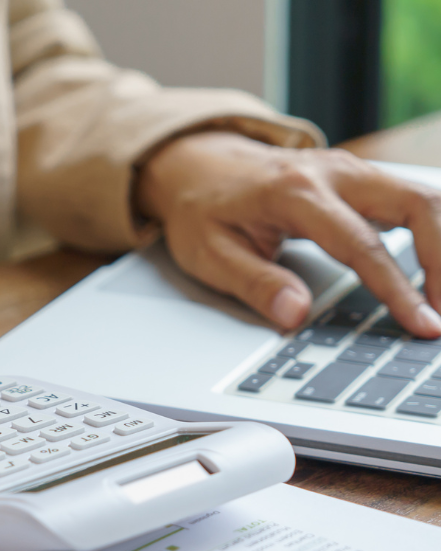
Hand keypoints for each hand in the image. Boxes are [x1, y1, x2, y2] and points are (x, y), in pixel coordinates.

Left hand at [135, 131, 440, 337]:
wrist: (195, 165)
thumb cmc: (201, 210)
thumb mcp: (209, 253)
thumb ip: (255, 283)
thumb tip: (296, 315)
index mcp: (294, 193)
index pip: (361, 244)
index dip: (396, 289)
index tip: (422, 324)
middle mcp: (332, 173)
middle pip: (417, 204)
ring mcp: (351, 171)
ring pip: (424, 198)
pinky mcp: (360, 179)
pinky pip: (413, 199)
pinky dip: (435, 232)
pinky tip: (436, 272)